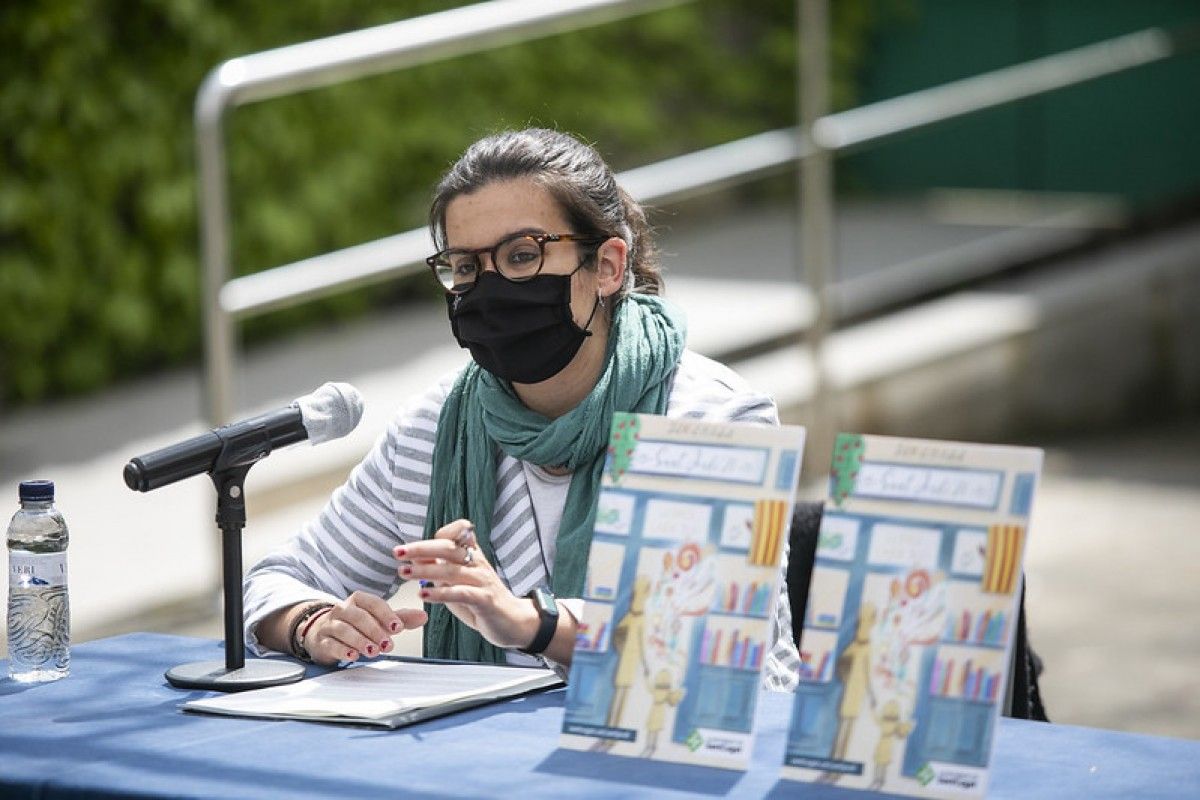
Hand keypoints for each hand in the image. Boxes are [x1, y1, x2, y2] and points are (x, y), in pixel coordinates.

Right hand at [302, 591, 426, 665]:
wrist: (322, 632)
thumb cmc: (356, 625)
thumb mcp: (378, 619)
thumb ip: (400, 618)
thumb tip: (424, 616)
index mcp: (358, 600)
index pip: (373, 603)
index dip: (386, 615)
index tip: (398, 627)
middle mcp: (342, 609)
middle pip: (358, 617)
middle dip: (375, 631)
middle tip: (388, 645)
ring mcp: (330, 625)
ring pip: (344, 630)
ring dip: (360, 641)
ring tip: (373, 651)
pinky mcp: (322, 641)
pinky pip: (331, 644)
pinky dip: (342, 650)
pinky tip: (353, 656)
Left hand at [394, 519, 538, 649]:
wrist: (513, 622)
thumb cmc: (482, 601)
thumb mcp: (458, 582)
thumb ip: (441, 569)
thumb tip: (416, 558)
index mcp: (473, 556)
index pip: (456, 533)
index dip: (433, 537)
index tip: (409, 547)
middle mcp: (478, 564)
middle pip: (449, 548)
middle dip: (421, 548)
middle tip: (398, 552)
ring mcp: (482, 581)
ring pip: (451, 570)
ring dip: (424, 570)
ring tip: (403, 572)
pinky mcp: (485, 600)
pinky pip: (461, 592)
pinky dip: (440, 593)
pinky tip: (424, 594)